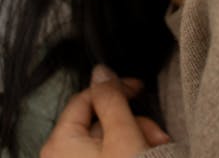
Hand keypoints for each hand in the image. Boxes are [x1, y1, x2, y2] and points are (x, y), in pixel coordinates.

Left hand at [40, 65, 168, 157]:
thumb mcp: (123, 136)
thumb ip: (111, 99)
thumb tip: (100, 70)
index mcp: (60, 143)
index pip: (85, 99)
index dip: (114, 88)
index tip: (140, 88)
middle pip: (100, 124)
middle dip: (134, 126)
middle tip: (157, 136)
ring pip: (109, 145)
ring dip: (138, 143)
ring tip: (158, 151)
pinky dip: (131, 156)